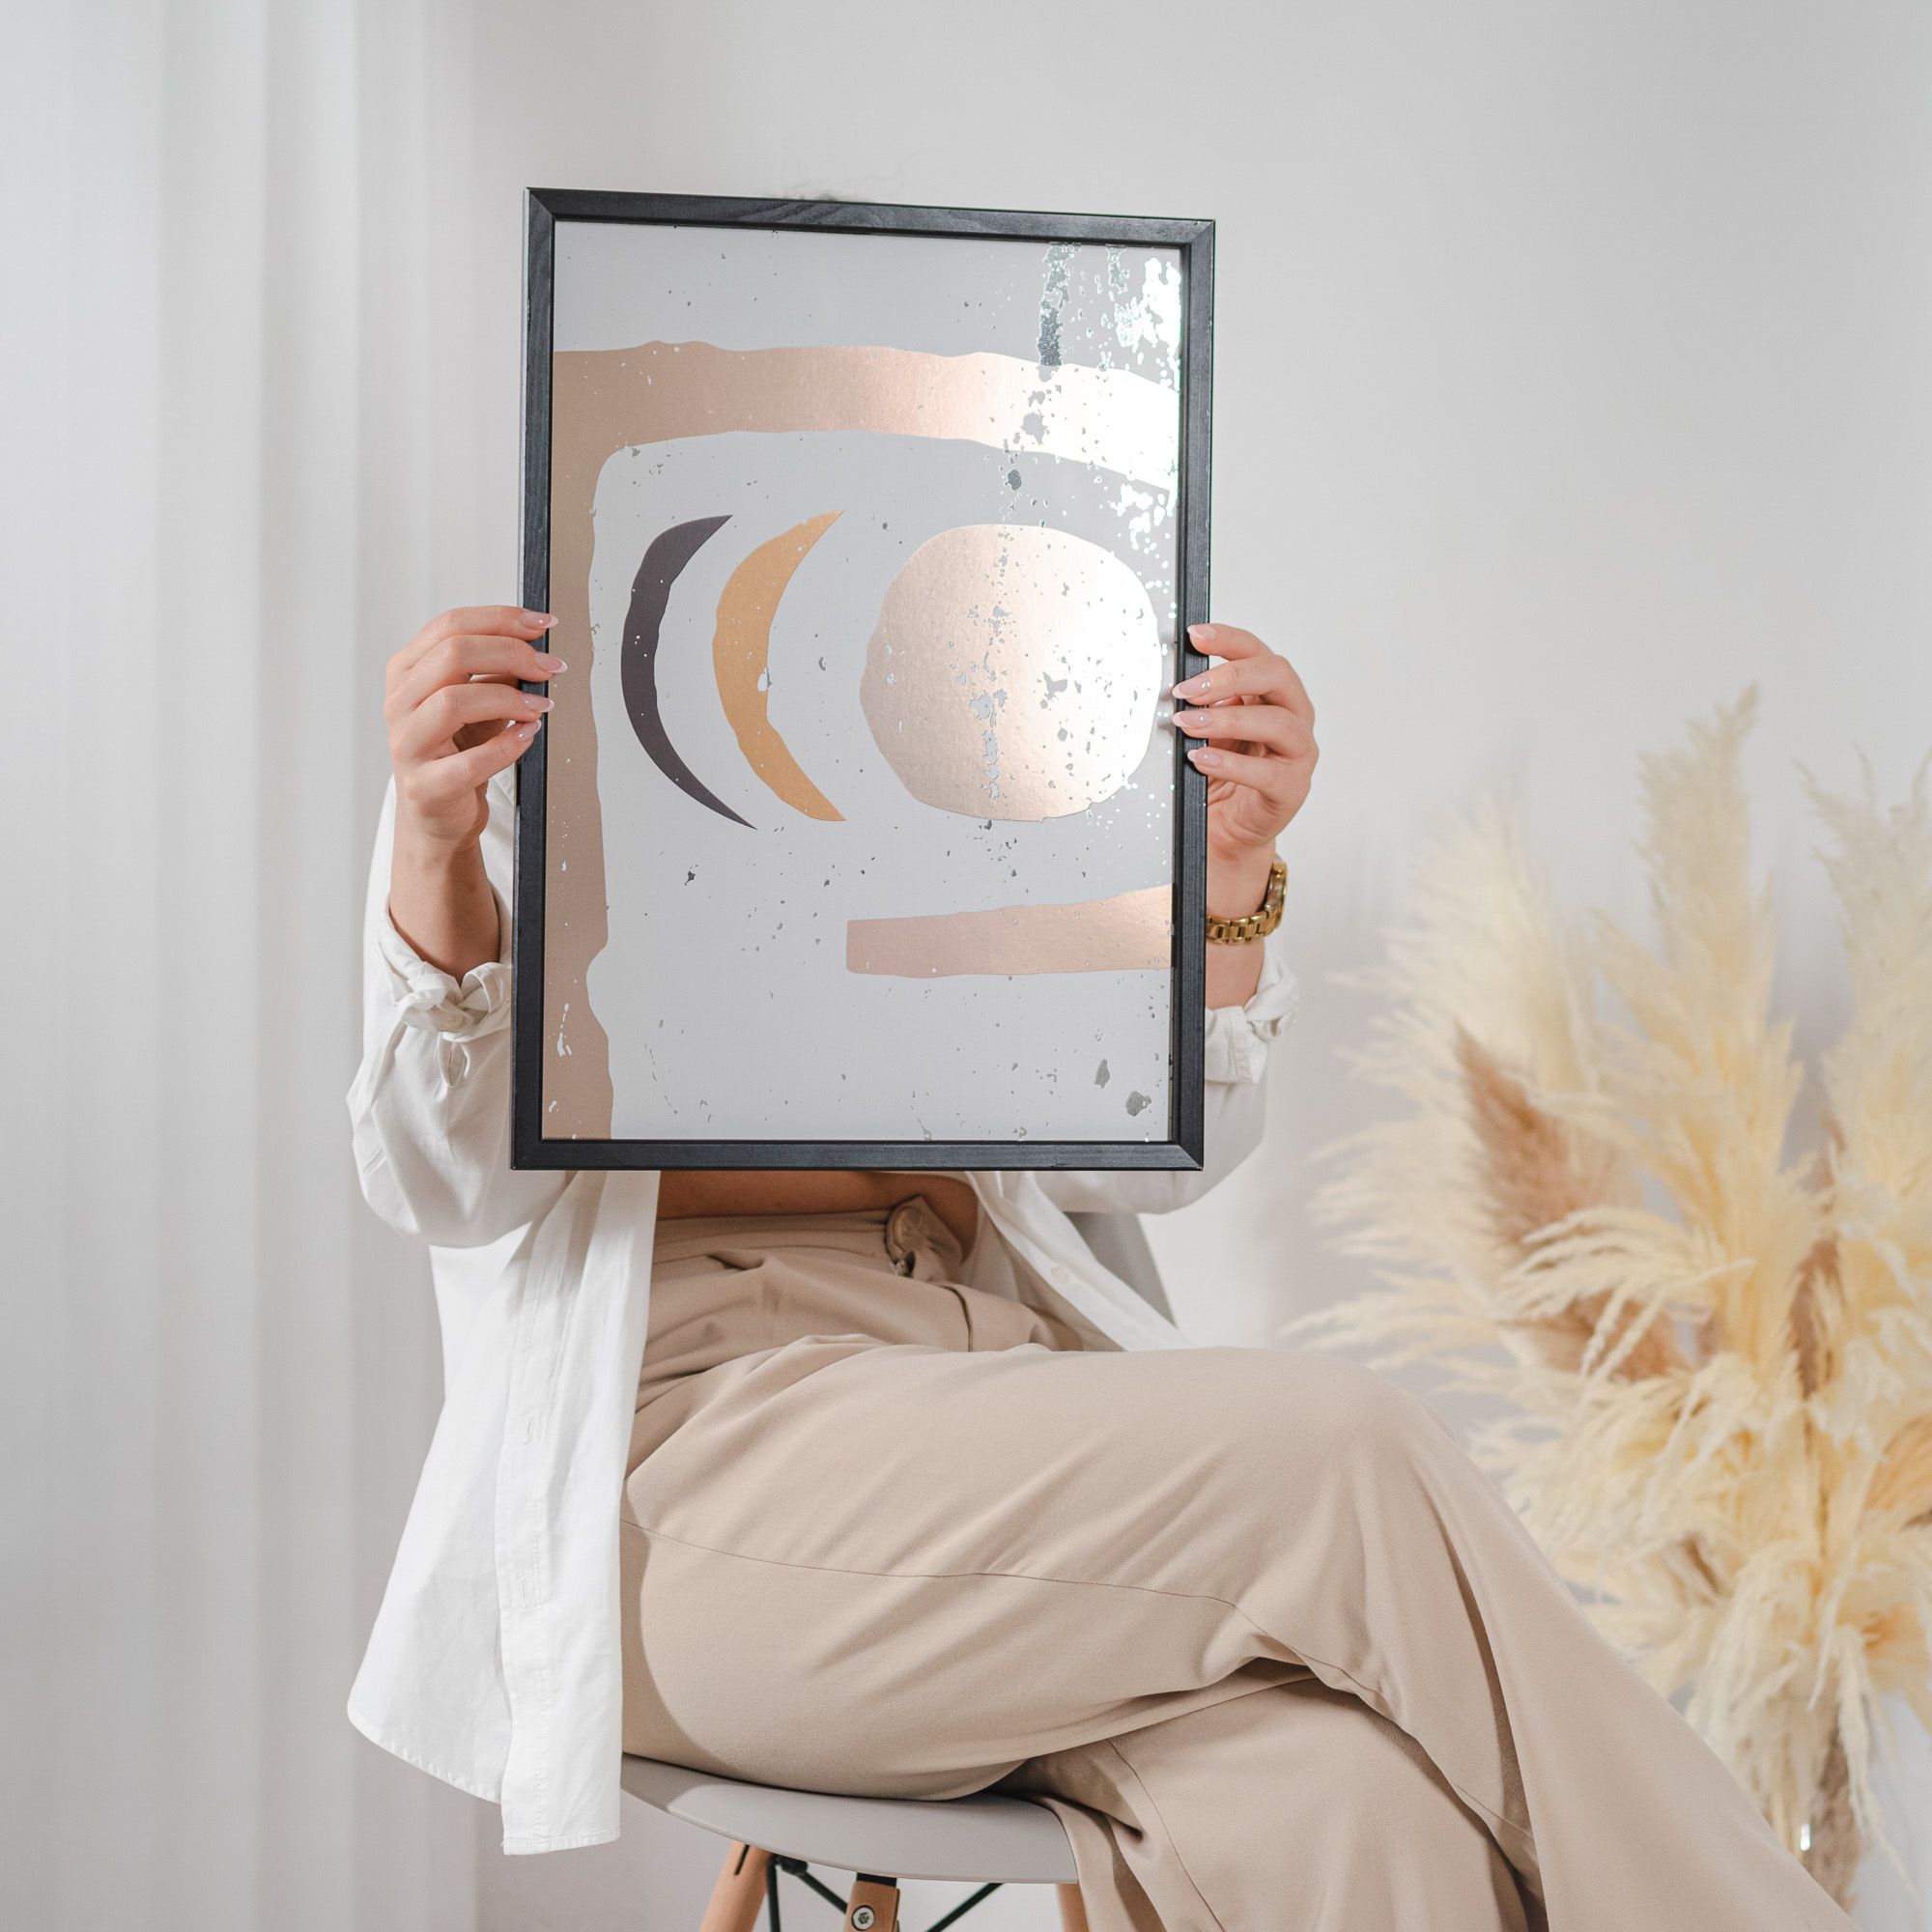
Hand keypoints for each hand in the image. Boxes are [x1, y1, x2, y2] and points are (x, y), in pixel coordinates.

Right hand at [385, 606, 565, 852]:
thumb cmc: (456, 751)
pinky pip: (469, 763)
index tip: (543, 623)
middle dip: (512, 653)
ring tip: (541, 707)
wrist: (437, 814)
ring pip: (453, 702)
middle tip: (550, 667)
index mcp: (407, 671)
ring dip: (509, 699)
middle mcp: (399, 702)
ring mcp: (406, 744)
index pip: (450, 625)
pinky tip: (527, 737)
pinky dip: (506, 747)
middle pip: (453, 654)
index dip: (501, 619)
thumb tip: (536, 645)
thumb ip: (496, 671)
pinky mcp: (424, 786)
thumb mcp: (476, 701)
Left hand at [1170, 621, 1317, 890]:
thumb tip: (1168, 682)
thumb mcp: (1204, 730)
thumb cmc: (1217, 774)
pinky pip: (1268, 773)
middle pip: (1276, 676)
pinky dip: (1232, 764)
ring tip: (1187, 725)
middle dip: (1229, 676)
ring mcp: (1297, 752)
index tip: (1194, 635)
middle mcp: (1293, 715)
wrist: (1226, 830)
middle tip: (1186, 689)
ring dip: (1227, 719)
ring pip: (1276, 722)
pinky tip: (1201, 760)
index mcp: (1272, 693)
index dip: (1228, 640)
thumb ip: (1198, 705)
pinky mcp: (1291, 789)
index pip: (1257, 653)